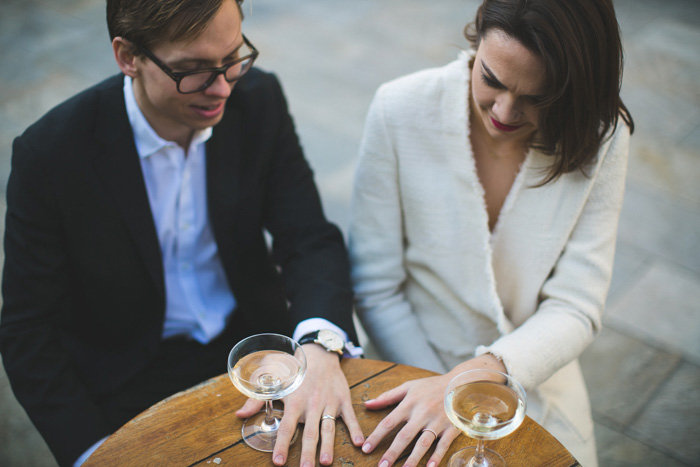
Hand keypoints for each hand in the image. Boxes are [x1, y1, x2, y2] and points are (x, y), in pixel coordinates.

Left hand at [235, 344, 363, 466]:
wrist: (319, 352)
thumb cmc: (293, 367)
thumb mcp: (272, 379)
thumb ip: (257, 399)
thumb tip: (239, 415)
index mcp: (294, 401)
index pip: (286, 428)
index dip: (282, 445)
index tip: (279, 462)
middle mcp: (312, 404)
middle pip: (309, 433)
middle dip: (307, 453)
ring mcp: (329, 402)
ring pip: (328, 428)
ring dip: (328, 445)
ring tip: (326, 462)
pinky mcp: (343, 399)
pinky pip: (350, 416)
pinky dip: (355, 429)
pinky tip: (359, 443)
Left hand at [362, 354, 506, 466]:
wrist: (460, 383)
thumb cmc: (431, 386)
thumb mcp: (408, 387)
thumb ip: (387, 397)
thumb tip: (367, 404)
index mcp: (409, 403)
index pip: (389, 422)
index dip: (376, 436)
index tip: (366, 448)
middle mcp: (421, 414)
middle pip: (404, 436)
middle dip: (392, 452)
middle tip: (381, 466)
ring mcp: (437, 422)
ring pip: (423, 443)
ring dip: (413, 458)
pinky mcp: (450, 428)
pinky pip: (443, 445)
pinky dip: (437, 457)